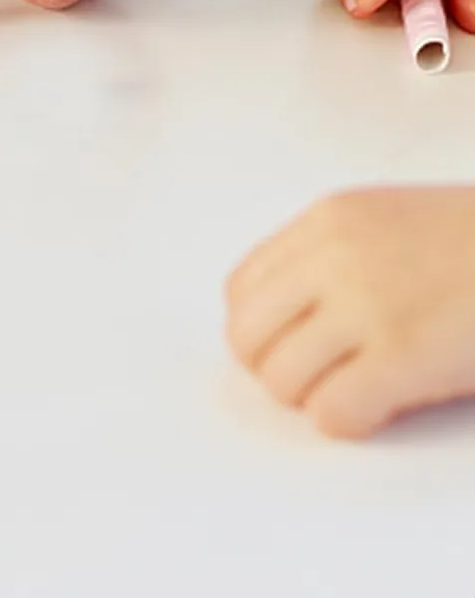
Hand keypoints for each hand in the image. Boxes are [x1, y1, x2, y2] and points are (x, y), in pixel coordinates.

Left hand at [227, 188, 474, 438]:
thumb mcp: (389, 220)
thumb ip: (332, 253)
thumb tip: (288, 318)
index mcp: (327, 221)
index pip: (241, 289)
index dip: (262, 331)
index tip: (292, 347)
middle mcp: (332, 257)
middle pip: (248, 336)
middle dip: (275, 369)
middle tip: (317, 380)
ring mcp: (364, 305)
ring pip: (281, 378)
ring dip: (309, 398)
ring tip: (351, 393)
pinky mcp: (402, 355)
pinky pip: (331, 411)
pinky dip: (346, 422)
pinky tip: (379, 410)